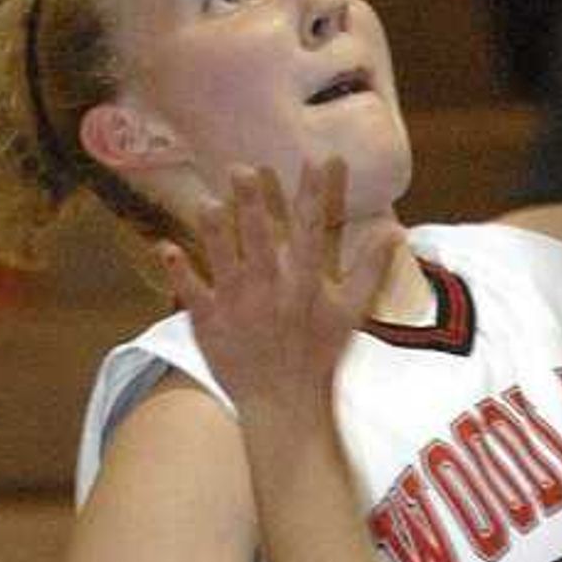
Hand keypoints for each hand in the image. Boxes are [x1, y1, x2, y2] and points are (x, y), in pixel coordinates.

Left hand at [162, 161, 402, 416]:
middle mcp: (271, 290)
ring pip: (224, 259)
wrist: (284, 402)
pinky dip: (179, 272)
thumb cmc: (317, 353)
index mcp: (306, 283)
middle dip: (251, 204)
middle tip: (240, 168)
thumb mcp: (352, 312)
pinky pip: (191, 294)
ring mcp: (237, 306)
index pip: (312, 230)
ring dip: (214, 230)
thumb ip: (370, 268)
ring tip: (206, 201)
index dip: (315, 194)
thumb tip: (395, 230)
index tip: (319, 158)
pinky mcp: (209, 322)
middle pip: (260, 239)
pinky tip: (166, 247)